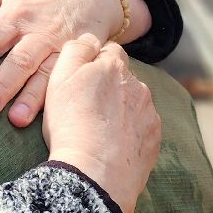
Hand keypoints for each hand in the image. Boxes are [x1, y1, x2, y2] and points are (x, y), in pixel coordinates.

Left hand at [0, 0, 123, 127]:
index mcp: (16, 15)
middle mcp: (38, 33)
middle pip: (18, 61)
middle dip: (2, 85)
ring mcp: (62, 48)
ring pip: (46, 74)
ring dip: (31, 98)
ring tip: (16, 120)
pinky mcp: (82, 58)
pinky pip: (70, 79)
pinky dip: (58, 97)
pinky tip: (51, 115)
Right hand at [42, 35, 160, 212]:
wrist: (94, 173)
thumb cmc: (71, 124)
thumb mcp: (60, 77)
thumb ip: (76, 49)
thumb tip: (91, 39)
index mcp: (114, 66)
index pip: (108, 50)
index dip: (94, 63)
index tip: (81, 81)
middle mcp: (137, 85)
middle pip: (123, 78)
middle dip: (110, 87)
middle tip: (86, 108)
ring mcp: (148, 113)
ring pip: (134, 103)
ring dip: (121, 110)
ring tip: (98, 130)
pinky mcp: (153, 139)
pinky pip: (141, 129)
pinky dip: (130, 134)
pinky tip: (112, 146)